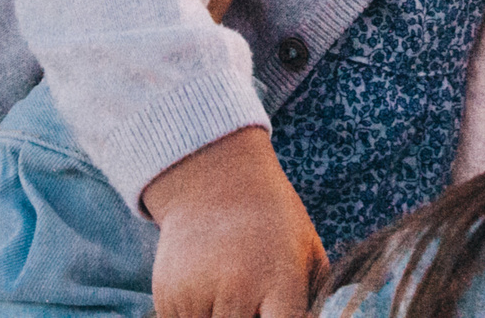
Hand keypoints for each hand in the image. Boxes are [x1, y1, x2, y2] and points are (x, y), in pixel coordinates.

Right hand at [143, 127, 327, 317]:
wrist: (214, 179)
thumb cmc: (273, 220)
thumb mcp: (308, 249)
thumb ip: (317, 297)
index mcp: (280, 279)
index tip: (278, 315)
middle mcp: (237, 288)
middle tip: (256, 300)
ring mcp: (197, 294)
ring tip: (232, 293)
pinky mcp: (166, 297)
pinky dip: (196, 317)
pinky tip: (207, 291)